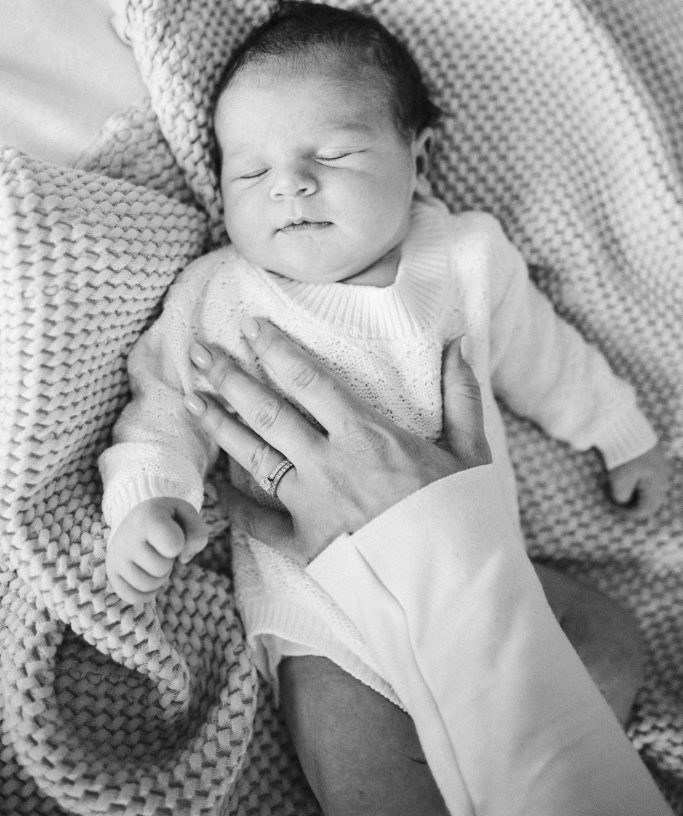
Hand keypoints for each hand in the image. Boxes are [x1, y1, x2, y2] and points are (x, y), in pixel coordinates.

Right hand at [106, 497, 208, 603]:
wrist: (137, 518)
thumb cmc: (168, 520)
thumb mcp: (187, 515)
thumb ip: (197, 534)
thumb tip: (183, 559)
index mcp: (148, 517)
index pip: (174, 545)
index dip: (181, 544)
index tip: (173, 533)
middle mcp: (127, 537)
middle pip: (161, 569)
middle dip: (169, 562)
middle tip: (162, 549)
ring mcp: (116, 556)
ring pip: (148, 586)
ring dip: (159, 577)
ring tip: (154, 559)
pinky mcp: (112, 572)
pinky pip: (132, 597)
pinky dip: (146, 593)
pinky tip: (148, 576)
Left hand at [183, 319, 490, 563]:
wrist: (452, 591)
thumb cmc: (464, 521)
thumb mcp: (471, 452)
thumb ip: (461, 396)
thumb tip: (460, 345)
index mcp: (366, 436)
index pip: (309, 380)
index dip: (275, 349)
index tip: (250, 326)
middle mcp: (329, 464)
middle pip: (268, 412)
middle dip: (230, 378)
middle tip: (199, 353)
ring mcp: (311, 505)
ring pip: (254, 456)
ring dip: (219, 426)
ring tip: (190, 398)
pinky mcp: (305, 545)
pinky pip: (259, 522)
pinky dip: (235, 504)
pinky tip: (215, 487)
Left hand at [607, 443, 669, 516]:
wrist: (625, 428)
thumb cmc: (624, 456)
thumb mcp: (619, 481)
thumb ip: (622, 497)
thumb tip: (622, 501)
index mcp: (657, 486)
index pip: (646, 509)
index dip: (629, 513)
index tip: (614, 509)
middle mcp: (663, 478)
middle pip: (649, 500)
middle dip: (632, 503)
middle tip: (616, 501)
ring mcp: (660, 467)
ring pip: (648, 488)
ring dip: (633, 492)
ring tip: (617, 489)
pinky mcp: (653, 458)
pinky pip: (647, 477)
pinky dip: (635, 481)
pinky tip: (623, 478)